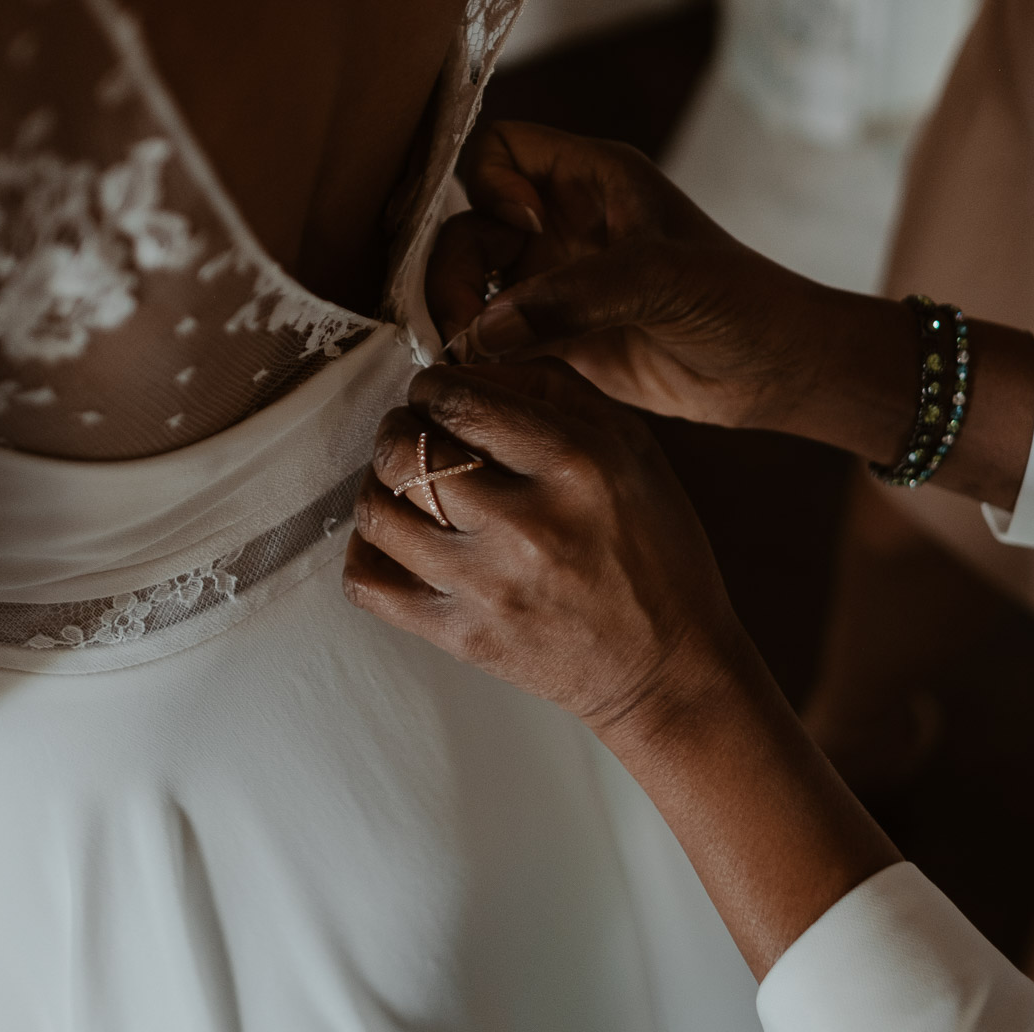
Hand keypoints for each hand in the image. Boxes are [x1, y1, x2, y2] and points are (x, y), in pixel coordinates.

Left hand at [341, 358, 760, 742]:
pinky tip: (395, 540)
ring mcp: (488, 586)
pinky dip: (366, 551)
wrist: (667, 668)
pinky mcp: (461, 637)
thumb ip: (552, 387)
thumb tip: (465, 366)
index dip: (432, 387)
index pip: (459, 398)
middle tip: (416, 435)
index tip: (439, 397)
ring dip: (378, 486)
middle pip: (405, 451)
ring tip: (403, 486)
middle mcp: (528, 523)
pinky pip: (368, 583)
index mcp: (576, 463)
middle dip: (397, 430)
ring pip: (377, 511)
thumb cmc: (652, 545)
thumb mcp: (631, 445)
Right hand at [431, 123, 1033, 508]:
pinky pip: (491, 336)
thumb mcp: (661, 283)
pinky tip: (488, 379)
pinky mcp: (554, 336)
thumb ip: (572, 297)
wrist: (776, 373)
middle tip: (468, 323)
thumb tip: (484, 331)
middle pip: (466, 222)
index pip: (497, 149)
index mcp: (589, 179)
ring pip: (468, 282)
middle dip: (452, 268)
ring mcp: (553, 280)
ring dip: (456, 315)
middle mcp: (561, 223)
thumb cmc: (739, 304)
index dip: (487, 185)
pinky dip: (478, 355)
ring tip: (472, 357)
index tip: (521, 232)